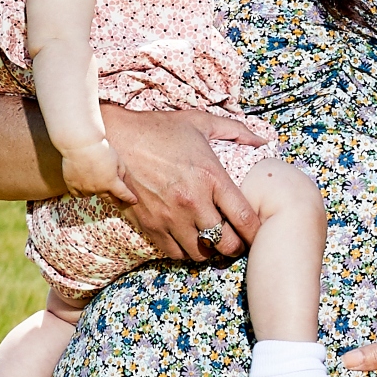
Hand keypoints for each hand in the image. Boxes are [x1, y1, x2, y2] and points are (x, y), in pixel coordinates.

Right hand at [59, 139, 129, 199]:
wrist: (81, 144)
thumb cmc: (100, 149)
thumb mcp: (117, 160)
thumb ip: (121, 172)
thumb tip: (120, 181)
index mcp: (111, 182)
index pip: (123, 194)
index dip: (129, 198)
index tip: (133, 201)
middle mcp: (98, 188)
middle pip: (108, 198)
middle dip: (115, 200)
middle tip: (118, 202)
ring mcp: (84, 188)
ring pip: (93, 195)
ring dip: (97, 192)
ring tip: (98, 186)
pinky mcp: (72, 184)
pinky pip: (78, 194)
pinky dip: (83, 192)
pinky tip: (85, 188)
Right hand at [104, 106, 263, 259]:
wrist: (114, 137)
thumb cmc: (159, 129)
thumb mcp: (201, 122)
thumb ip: (236, 131)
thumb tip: (262, 143)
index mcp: (212, 177)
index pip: (244, 218)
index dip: (256, 233)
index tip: (259, 235)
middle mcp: (193, 202)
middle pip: (226, 243)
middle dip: (236, 247)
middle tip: (237, 243)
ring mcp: (170, 217)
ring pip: (200, 253)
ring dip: (210, 251)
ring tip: (212, 243)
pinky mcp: (150, 225)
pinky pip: (174, 253)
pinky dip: (184, 251)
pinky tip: (188, 240)